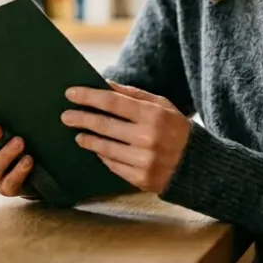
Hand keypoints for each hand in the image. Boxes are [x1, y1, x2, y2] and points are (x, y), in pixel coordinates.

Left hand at [61, 81, 191, 193]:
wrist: (197, 166)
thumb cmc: (176, 129)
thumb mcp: (161, 105)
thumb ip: (133, 94)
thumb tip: (103, 84)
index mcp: (152, 115)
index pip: (112, 102)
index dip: (88, 97)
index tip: (70, 93)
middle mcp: (147, 138)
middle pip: (103, 125)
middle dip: (80, 118)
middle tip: (65, 116)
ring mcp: (143, 160)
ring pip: (104, 147)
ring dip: (87, 139)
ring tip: (78, 134)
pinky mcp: (140, 179)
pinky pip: (112, 165)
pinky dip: (102, 155)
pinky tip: (97, 150)